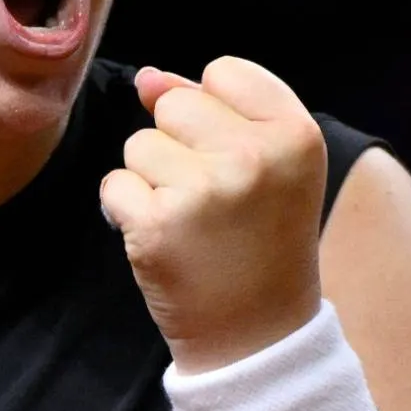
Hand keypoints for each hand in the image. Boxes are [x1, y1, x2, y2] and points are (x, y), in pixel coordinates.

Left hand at [101, 58, 329, 370]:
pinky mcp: (157, 223)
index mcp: (296, 134)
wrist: (258, 337)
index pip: (224, 72)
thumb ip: (215, 110)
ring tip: (190, 223)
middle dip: (178, 146)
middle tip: (212, 201)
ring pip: (139, 145)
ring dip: (151, 181)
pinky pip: (114, 186)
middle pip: (174, 105)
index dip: (214, 112)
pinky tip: (164, 242)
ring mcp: (204, 189)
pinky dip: (127, 214)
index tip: (234, 160)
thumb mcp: (268, 169)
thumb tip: (147, 78)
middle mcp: (254, 156)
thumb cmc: (262, 244)